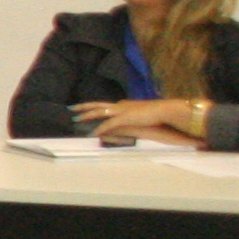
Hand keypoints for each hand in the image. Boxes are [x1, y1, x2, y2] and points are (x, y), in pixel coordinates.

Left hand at [82, 99, 197, 141]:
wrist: (167, 111)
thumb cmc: (158, 113)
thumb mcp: (144, 114)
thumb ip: (135, 117)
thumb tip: (134, 120)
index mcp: (125, 104)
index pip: (106, 105)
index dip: (95, 106)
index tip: (86, 108)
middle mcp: (121, 105)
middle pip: (98, 104)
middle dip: (84, 106)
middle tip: (71, 108)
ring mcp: (122, 110)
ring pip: (99, 111)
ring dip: (86, 115)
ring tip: (75, 119)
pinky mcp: (124, 118)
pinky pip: (107, 125)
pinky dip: (99, 129)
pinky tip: (92, 134)